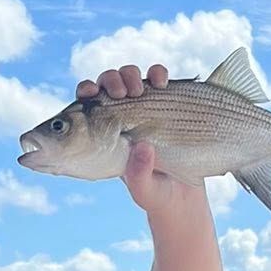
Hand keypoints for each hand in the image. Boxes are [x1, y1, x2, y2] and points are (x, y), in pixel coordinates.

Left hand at [74, 62, 203, 215]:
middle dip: (110, 80)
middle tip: (120, 93)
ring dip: (130, 74)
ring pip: (129, 76)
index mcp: (104, 136)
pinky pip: (158, 78)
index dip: (85, 92)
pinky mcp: (168, 103)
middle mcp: (121, 118)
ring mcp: (144, 108)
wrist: (185, 197)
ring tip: (140, 89)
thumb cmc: (156, 196)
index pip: (87, 105)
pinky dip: (158, 72)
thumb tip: (142, 146)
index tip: (89, 92)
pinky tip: (163, 82)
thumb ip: (139, 175)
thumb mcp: (145, 191)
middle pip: (106, 85)